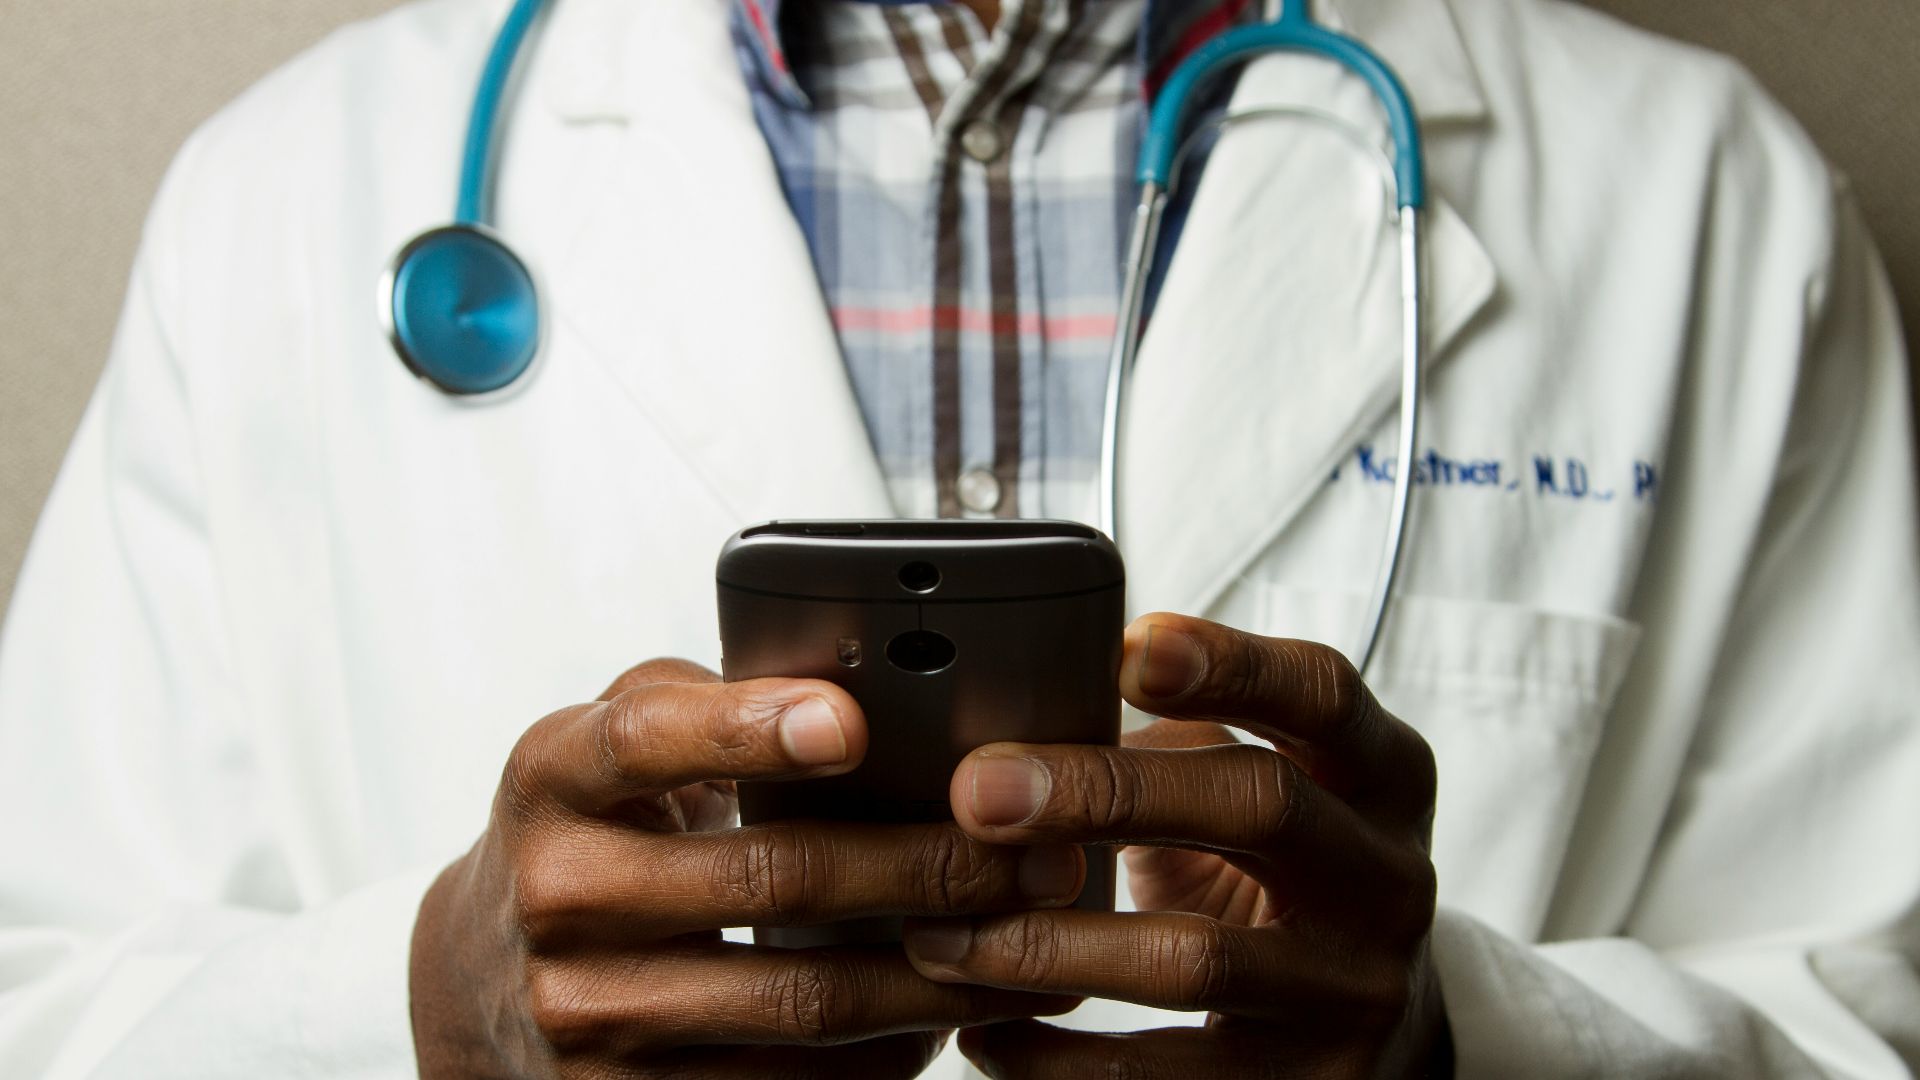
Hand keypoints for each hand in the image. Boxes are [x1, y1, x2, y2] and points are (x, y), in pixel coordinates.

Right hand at [410, 659, 1082, 1078]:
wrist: (480, 980)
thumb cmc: (591, 830)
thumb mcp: (608, 744)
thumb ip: (705, 702)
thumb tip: (857, 684)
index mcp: (554, 777)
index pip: (646, 741)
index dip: (748, 728)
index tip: (853, 722)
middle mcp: (558, 896)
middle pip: (770, 879)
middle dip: (927, 865)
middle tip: (1038, 852)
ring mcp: (585, 1015)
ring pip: (801, 999)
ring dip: (938, 973)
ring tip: (1033, 940)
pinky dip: (886, 1054)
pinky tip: (952, 1015)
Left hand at [902, 615, 1447, 1078]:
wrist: (1385, 1033)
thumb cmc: (1286, 876)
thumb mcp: (1269, 789)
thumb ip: (1181, 742)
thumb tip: (1023, 706)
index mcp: (1381, 776)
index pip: (1322, 694)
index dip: (1230, 664)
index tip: (1125, 649)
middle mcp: (1387, 877)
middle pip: (1261, 804)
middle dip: (1107, 790)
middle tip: (979, 791)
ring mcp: (1355, 989)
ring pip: (1196, 958)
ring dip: (1048, 943)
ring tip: (942, 934)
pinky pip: (1165, 1078)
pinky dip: (1056, 1057)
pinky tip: (983, 1031)